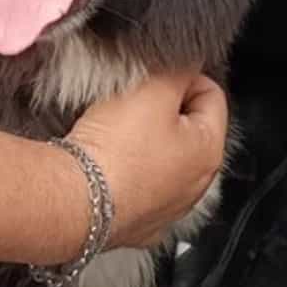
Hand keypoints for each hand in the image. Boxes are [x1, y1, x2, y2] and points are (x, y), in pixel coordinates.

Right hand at [66, 71, 227, 249]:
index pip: (211, 95)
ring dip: (143, 142)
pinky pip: (134, 188)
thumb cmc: (117, 148)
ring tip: (115, 129)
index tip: (158, 73)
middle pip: (186, 130)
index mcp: (209, 151)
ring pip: (160, 161)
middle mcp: (194, 187)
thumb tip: (189, 61)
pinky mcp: (134, 225)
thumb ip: (179, 68)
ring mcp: (164, 210)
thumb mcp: (153, 88)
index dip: (184, 76)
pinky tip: (107, 163)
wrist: (75, 200)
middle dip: (162, 110)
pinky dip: (125, 174)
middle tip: (133, 100)